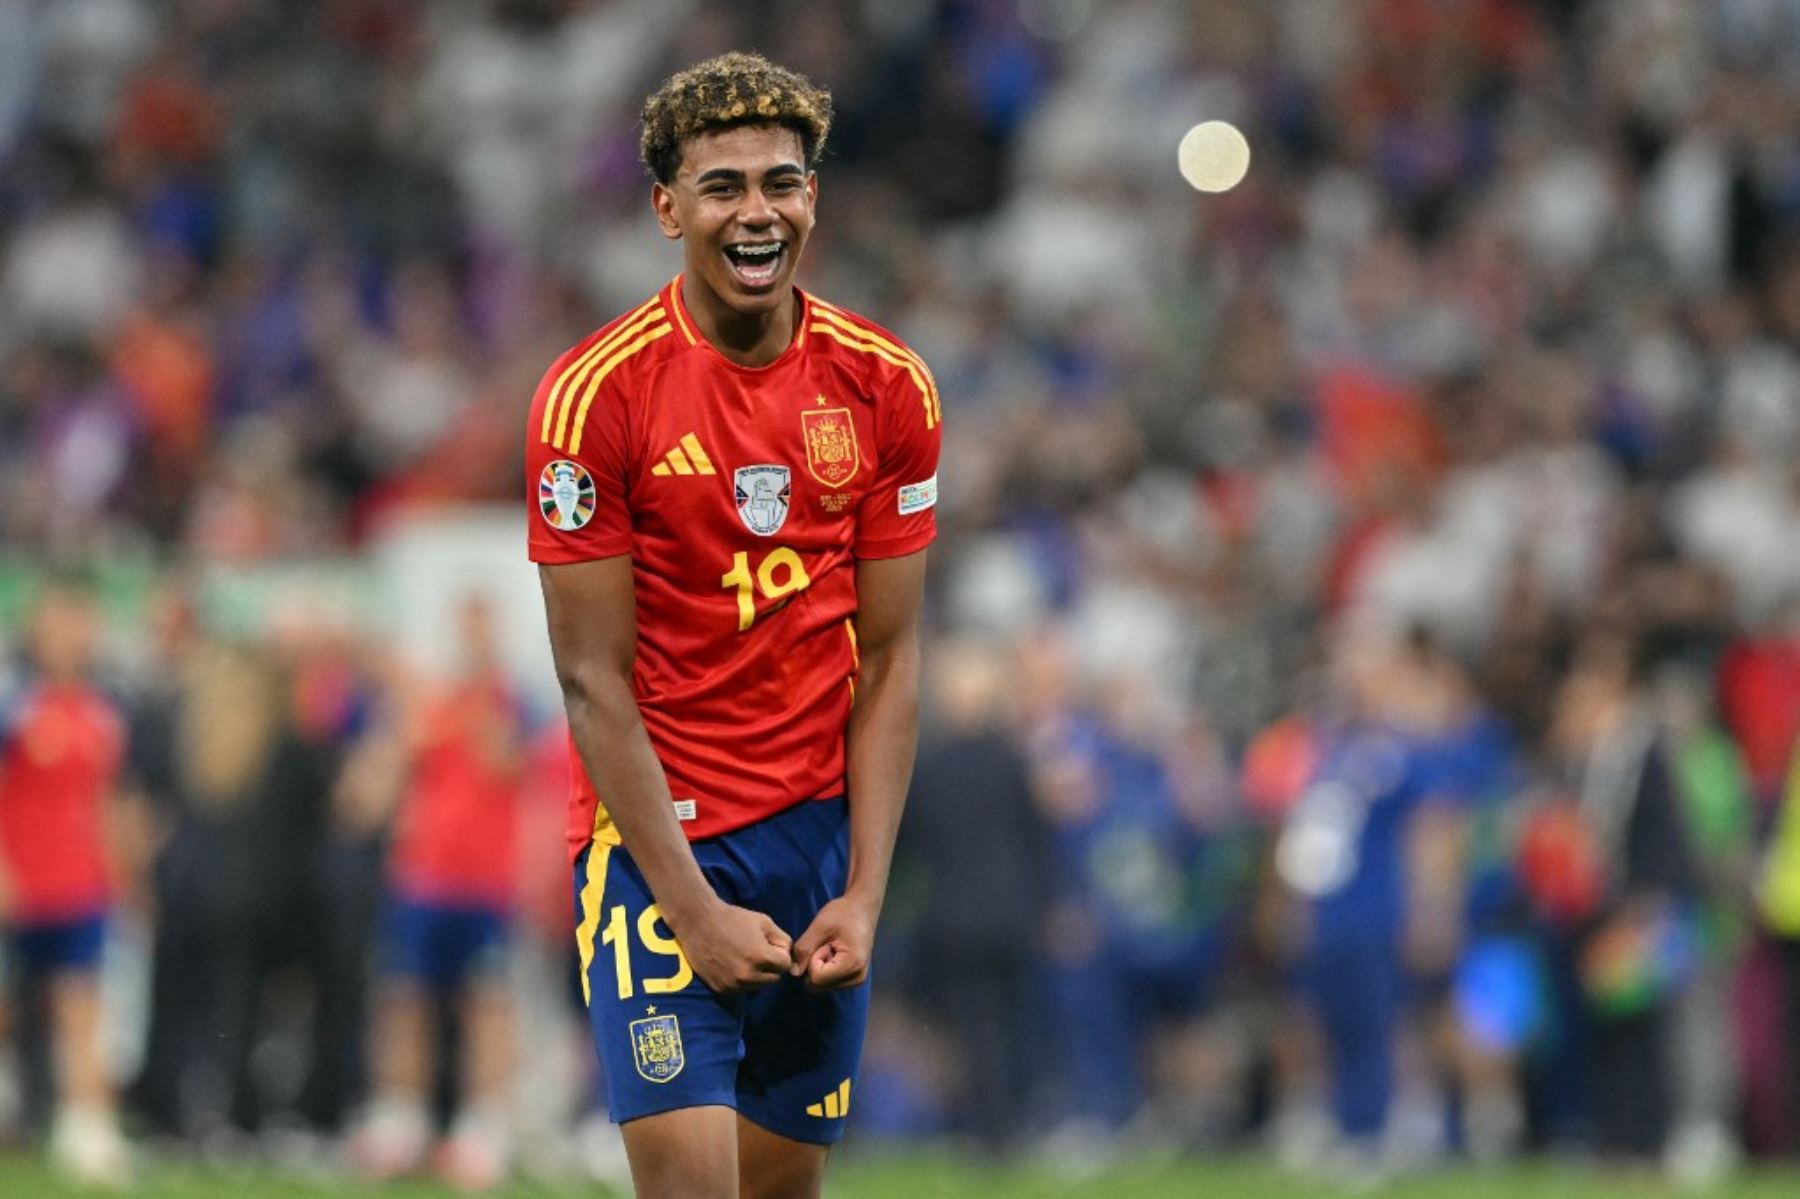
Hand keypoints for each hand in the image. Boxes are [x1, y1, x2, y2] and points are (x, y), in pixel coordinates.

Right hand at [672, 899, 792, 993]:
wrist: (698, 923)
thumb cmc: (733, 918)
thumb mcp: (764, 922)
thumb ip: (782, 939)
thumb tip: (789, 955)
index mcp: (761, 957)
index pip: (785, 966)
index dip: (781, 955)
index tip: (770, 946)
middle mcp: (748, 975)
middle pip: (774, 979)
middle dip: (771, 967)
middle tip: (758, 953)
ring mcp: (733, 985)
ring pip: (758, 986)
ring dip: (757, 976)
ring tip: (745, 958)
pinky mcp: (721, 989)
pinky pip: (741, 990)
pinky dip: (741, 980)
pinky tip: (732, 964)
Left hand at [791, 895, 876, 989]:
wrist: (862, 908)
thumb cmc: (843, 913)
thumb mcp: (820, 926)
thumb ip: (804, 948)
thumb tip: (794, 972)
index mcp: (852, 965)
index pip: (816, 978)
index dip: (813, 959)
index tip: (824, 942)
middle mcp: (856, 978)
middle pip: (818, 985)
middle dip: (815, 964)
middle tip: (827, 944)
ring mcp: (856, 981)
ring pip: (821, 985)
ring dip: (820, 966)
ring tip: (831, 947)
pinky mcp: (853, 979)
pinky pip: (827, 982)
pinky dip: (825, 969)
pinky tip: (834, 953)